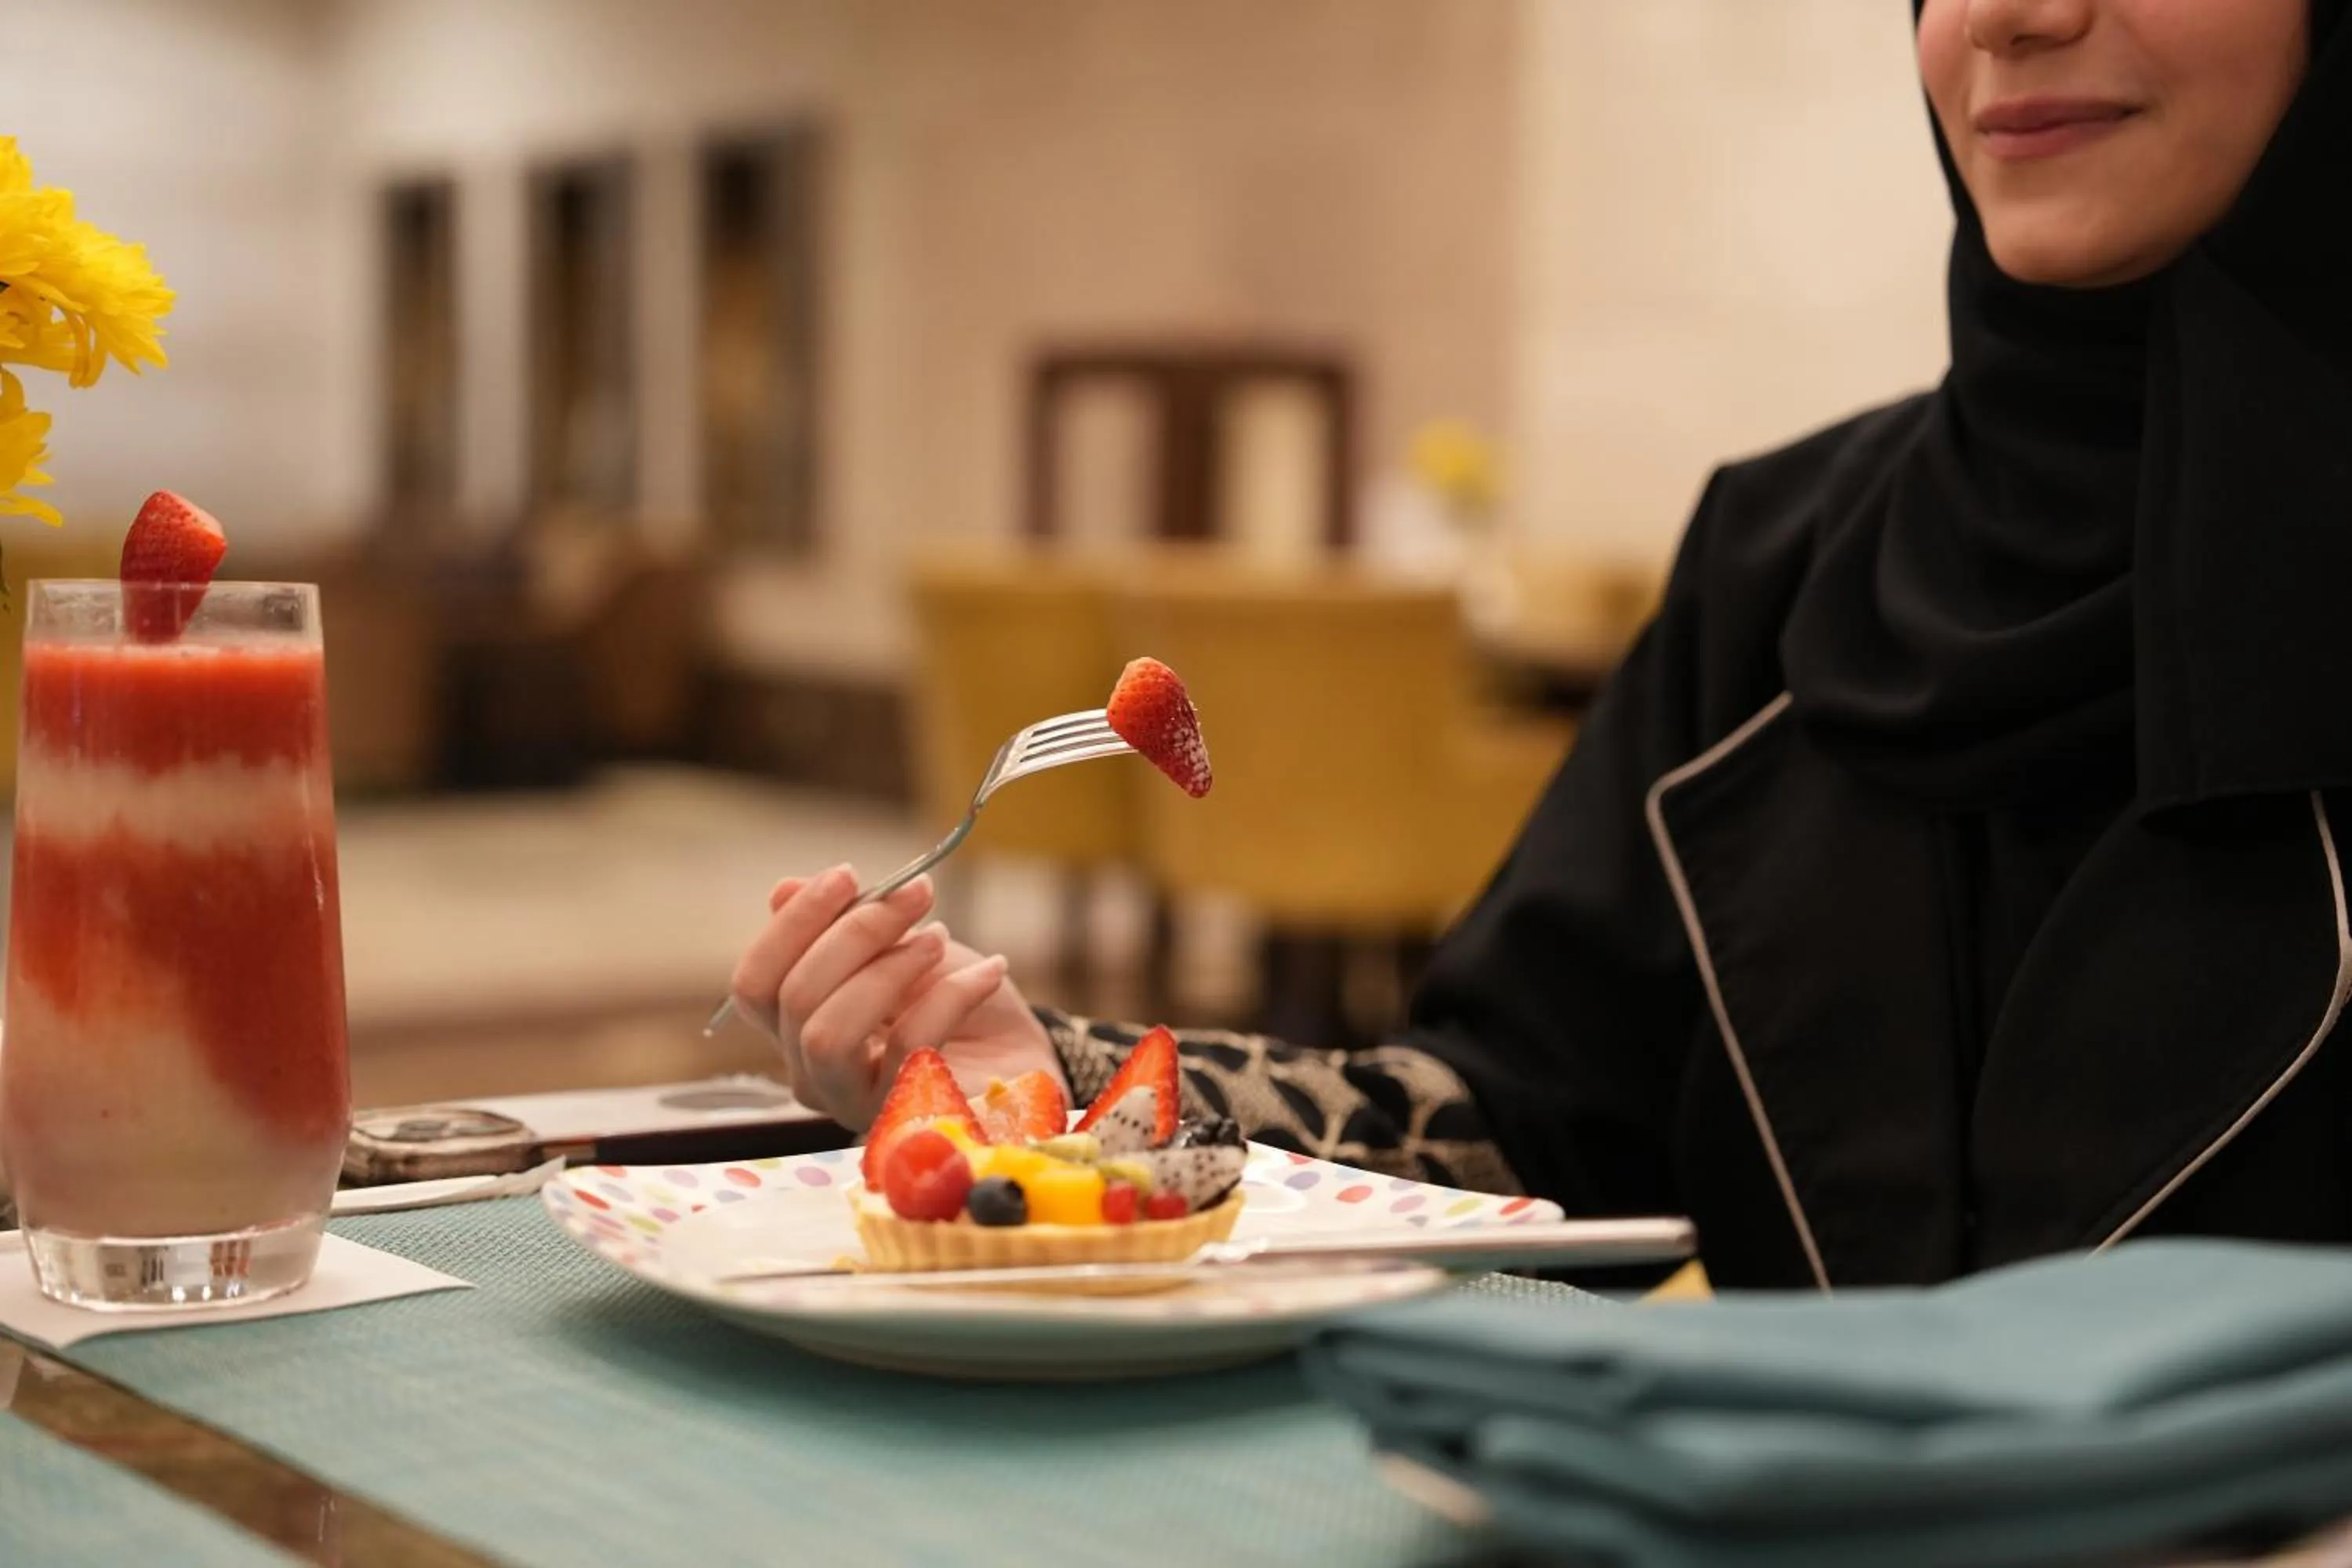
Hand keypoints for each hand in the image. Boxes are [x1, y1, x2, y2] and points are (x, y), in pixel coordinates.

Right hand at [728, 865, 1064, 1130]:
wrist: (1018, 1053)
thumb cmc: (949, 998)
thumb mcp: (901, 945)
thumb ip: (842, 923)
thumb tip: (783, 890)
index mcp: (795, 1028)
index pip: (755, 983)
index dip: (793, 923)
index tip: (848, 874)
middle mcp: (811, 1072)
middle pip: (795, 1000)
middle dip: (856, 932)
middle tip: (916, 894)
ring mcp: (853, 1102)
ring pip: (829, 1034)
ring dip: (889, 969)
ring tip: (938, 937)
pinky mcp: (904, 1114)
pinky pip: (909, 1047)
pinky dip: (952, 995)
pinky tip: (991, 971)